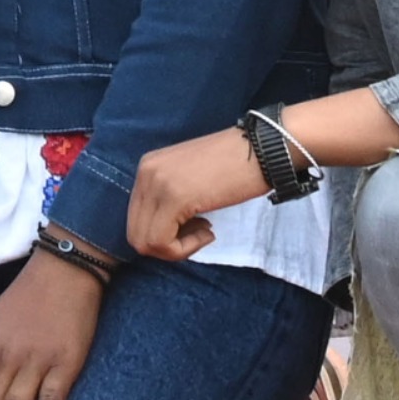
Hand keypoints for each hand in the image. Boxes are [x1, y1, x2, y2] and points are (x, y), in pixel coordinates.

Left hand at [130, 127, 266, 260]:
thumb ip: (169, 200)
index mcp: (148, 167)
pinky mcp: (174, 197)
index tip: (194, 227)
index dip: (164, 235)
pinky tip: (209, 232)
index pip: (137, 219)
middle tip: (198, 234)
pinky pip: (163, 242)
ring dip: (177, 249)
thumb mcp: (190, 179)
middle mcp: (146, 173)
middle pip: (136, 234)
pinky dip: (185, 248)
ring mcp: (157, 183)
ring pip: (146, 242)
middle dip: (167, 247)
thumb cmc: (235, 166)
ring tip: (205, 231)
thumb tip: (161, 234)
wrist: (263, 150)